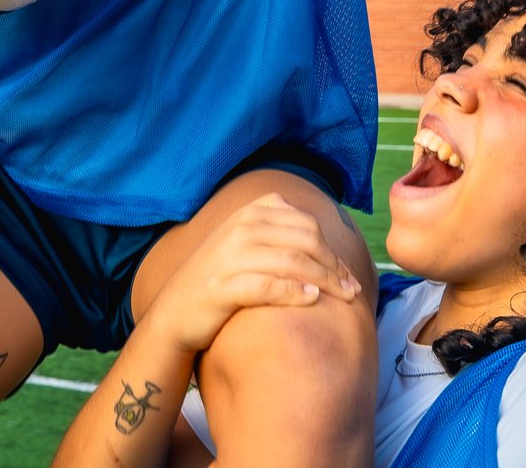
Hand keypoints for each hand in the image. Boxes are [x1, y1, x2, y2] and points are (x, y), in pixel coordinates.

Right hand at [146, 195, 362, 357]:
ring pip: (293, 262)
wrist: (174, 312)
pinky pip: (268, 286)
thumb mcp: (240, 242)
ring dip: (324, 280)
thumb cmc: (218, 280)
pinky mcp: (223, 286)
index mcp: (249, 213)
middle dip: (334, 266)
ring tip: (343, 297)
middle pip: (305, 241)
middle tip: (351, 290)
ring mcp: (230, 256)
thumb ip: (270, 227)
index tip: (346, 273)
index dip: (332, 249)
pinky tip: (311, 300)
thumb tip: (310, 225)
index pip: (306, 224)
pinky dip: (294, 293)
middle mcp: (240, 228)